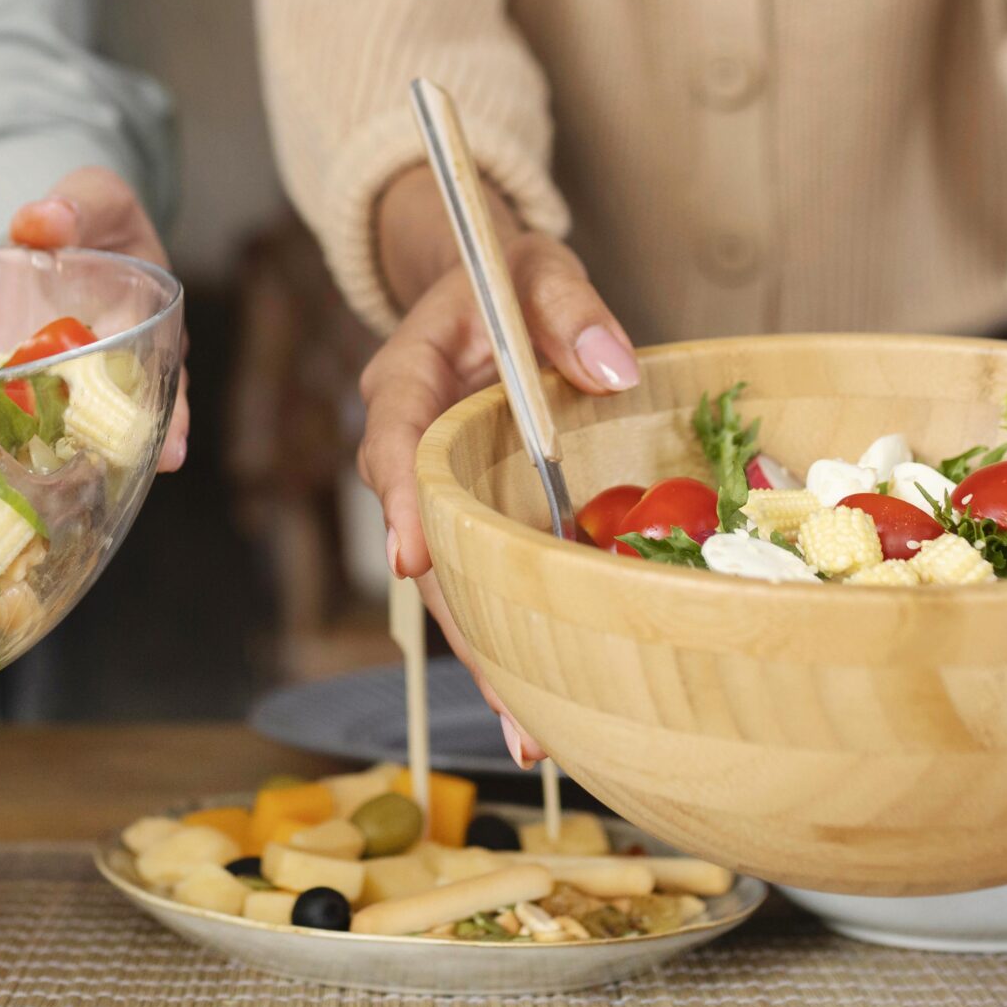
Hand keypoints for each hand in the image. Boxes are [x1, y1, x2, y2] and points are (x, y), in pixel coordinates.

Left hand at [8, 166, 187, 471]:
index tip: (171, 448)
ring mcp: (69, 381)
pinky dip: (2, 442)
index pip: (165, 373)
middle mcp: (116, 363)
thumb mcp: (95, 197)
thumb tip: (42, 222)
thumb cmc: (89, 217)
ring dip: (66, 463)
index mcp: (149, 321)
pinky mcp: (24, 388)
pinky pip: (17, 420)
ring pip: (74, 430)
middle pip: (128, 419)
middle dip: (128, 454)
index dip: (171, 413)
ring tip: (57, 501)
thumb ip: (78, 204)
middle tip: (122, 489)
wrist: (48, 236)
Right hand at [362, 227, 637, 765]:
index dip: (400, 502)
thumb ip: (570, 309)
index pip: (393, 439)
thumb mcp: (538, 270)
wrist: (484, 287)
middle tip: (507, 706)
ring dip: (483, 653)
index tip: (411, 559)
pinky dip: (503, 632)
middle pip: (420, 540)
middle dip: (457, 624)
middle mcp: (404, 444)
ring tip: (531, 736)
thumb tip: (613, 370)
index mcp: (406, 377)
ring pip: (446, 579)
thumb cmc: (505, 276)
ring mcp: (430, 488)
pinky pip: (475, 575)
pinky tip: (541, 699)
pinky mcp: (464, 512)